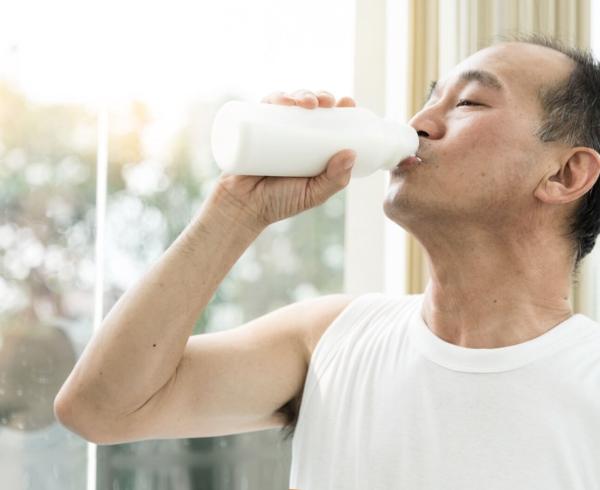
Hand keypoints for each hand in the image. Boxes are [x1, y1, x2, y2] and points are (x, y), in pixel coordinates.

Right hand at [213, 89, 357, 228]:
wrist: (243, 207)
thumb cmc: (280, 202)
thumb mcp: (313, 194)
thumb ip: (334, 180)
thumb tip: (351, 153)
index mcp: (311, 146)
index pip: (329, 120)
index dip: (340, 107)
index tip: (348, 102)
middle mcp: (293, 134)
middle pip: (310, 106)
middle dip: (321, 96)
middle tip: (326, 103)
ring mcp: (272, 130)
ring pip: (290, 102)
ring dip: (301, 93)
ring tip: (306, 103)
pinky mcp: (252, 128)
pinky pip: (263, 107)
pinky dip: (274, 98)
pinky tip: (283, 100)